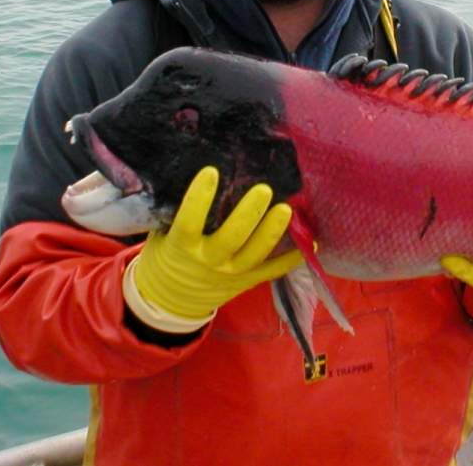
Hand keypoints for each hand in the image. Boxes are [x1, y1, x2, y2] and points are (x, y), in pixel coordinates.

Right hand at [126, 166, 304, 330]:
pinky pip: (272, 271)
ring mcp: (230, 274)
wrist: (169, 300)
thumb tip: (192, 175)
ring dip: (272, 231)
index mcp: (182, 246)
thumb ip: (177, 214)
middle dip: (249, 213)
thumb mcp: (163, 236)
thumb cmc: (166, 256)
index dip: (199, 197)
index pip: (190, 220)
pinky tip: (309, 243)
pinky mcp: (246, 282)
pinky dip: (291, 259)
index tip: (211, 172)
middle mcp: (208, 261)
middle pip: (232, 237)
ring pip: (255, 254)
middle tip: (263, 189)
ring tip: (286, 209)